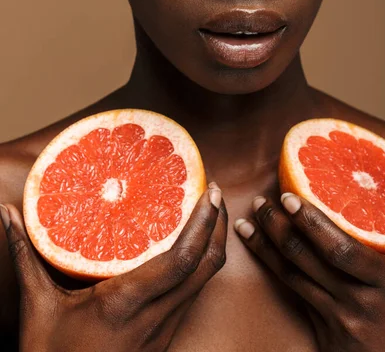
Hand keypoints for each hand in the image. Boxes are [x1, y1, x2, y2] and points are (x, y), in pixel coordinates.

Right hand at [1, 183, 226, 351]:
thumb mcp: (37, 305)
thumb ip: (25, 254)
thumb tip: (6, 213)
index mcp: (125, 303)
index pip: (181, 260)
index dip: (204, 224)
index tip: (212, 192)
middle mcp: (154, 317)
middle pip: (206, 268)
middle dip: (219, 227)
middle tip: (216, 193)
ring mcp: (163, 331)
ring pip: (204, 283)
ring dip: (213, 246)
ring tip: (208, 214)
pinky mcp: (164, 338)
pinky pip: (193, 296)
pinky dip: (200, 267)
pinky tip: (188, 250)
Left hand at [234, 193, 384, 350]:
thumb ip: (383, 243)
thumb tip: (368, 200)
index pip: (340, 249)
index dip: (312, 222)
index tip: (287, 197)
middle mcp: (360, 303)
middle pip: (305, 259)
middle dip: (276, 226)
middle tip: (260, 202)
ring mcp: (342, 323)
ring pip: (293, 277)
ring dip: (265, 248)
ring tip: (247, 224)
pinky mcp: (329, 339)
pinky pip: (299, 298)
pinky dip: (278, 272)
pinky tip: (264, 255)